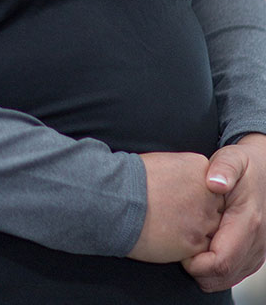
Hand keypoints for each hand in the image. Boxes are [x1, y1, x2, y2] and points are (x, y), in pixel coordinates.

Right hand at [128, 152, 224, 263]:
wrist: (118, 200)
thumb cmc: (132, 178)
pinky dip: (188, 246)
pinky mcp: (195, 243)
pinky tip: (169, 237)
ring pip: (211, 229)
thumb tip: (187, 186)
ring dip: (196, 230)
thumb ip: (185, 173)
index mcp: (200, 167)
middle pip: (216, 207)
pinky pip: (201, 248)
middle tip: (177, 213)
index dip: (197, 194)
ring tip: (172, 226)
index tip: (180, 197)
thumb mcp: (164, 161)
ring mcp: (203, 219)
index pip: (212, 185)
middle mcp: (208, 193)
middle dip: (200, 212)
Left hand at [182, 133, 265, 292]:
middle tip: (179, 250)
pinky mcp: (253, 255)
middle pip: (223, 275)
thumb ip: (224, 168)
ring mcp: (257, 251)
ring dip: (205, 273)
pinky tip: (201, 252)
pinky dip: (214, 271)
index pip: (221, 260)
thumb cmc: (243, 166)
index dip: (196, 263)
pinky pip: (232, 275)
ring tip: (188, 249)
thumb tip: (216, 183)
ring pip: (228, 279)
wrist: (263, 171)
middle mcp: (257, 241)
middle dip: (197, 271)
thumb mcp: (232, 158)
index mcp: (249, 221)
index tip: (180, 251)